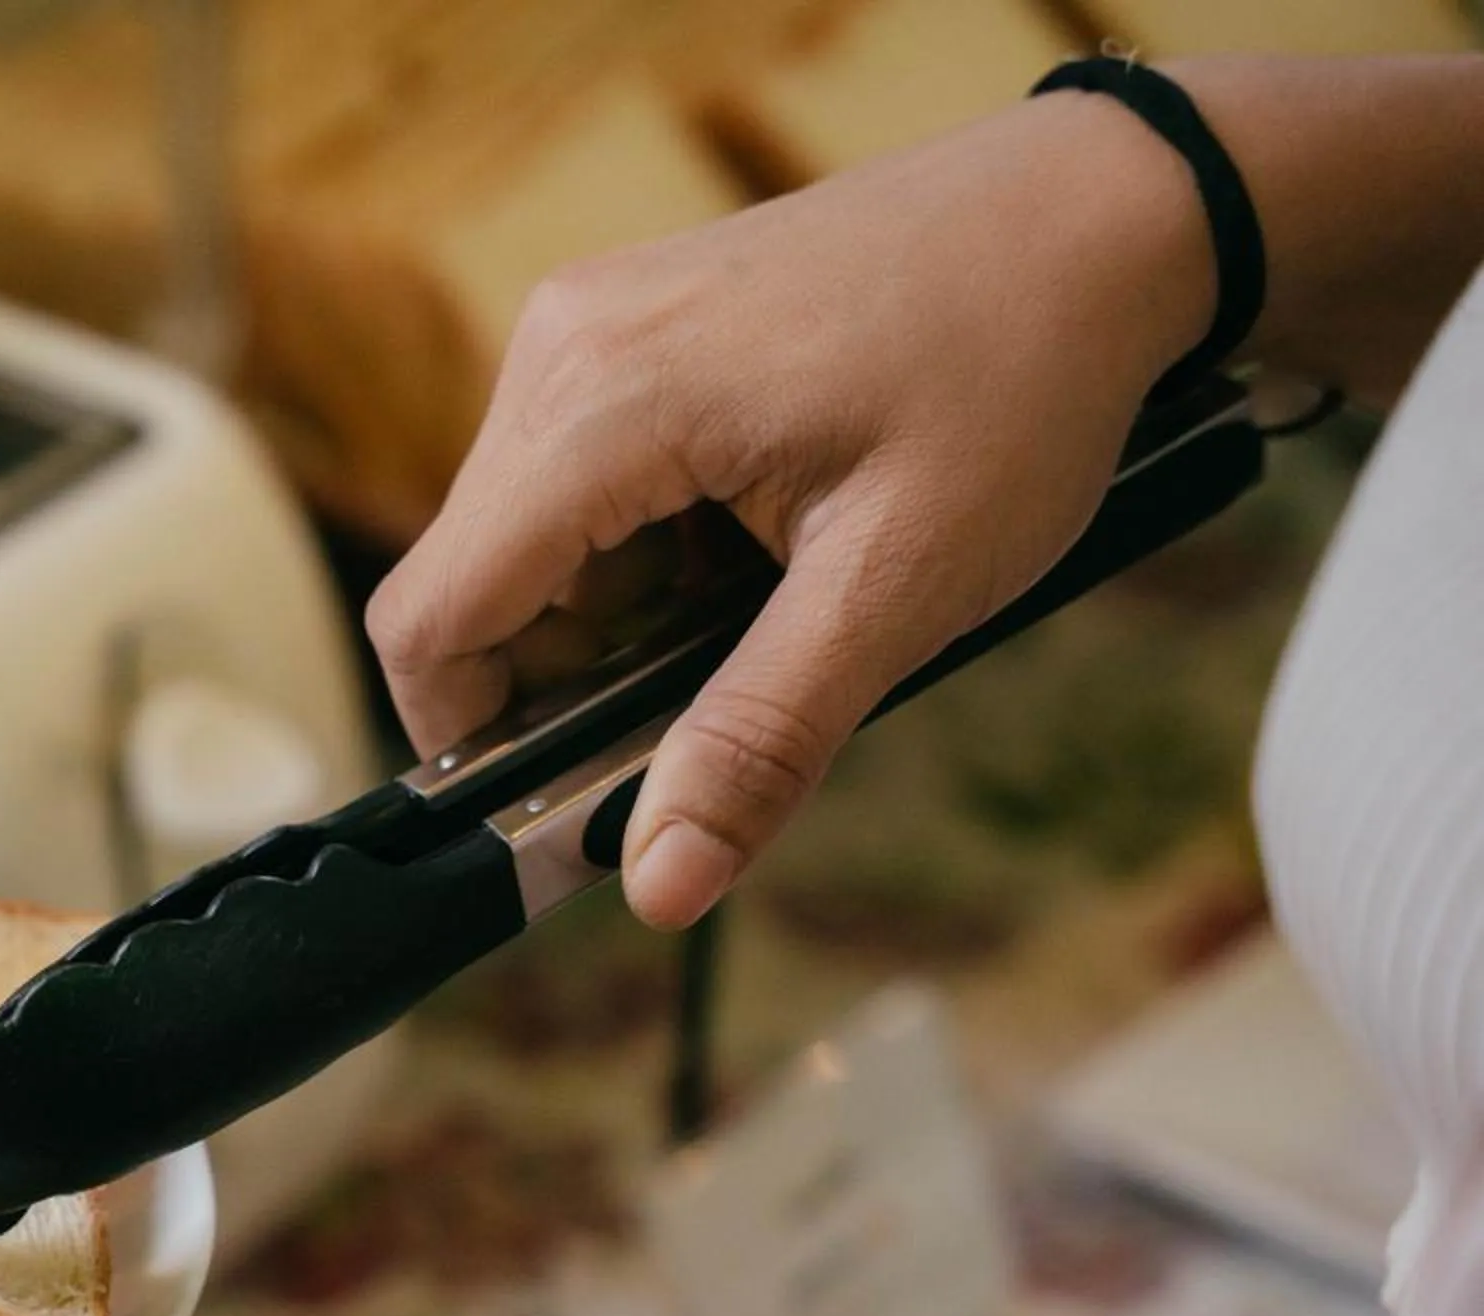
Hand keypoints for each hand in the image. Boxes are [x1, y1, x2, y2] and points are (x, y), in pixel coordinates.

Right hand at [366, 91, 1214, 928]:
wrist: (1101, 209)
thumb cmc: (1019, 374)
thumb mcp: (900, 585)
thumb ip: (759, 740)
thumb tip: (658, 888)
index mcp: (602, 405)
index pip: (433, 619)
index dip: (469, 739)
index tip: (563, 807)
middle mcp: (560, 348)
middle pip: (471, 585)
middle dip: (562, 683)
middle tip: (708, 718)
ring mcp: (586, 325)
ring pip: (521, 540)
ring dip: (609, 619)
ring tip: (759, 618)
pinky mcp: (622, 324)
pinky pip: (572, 481)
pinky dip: (637, 553)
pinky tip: (751, 552)